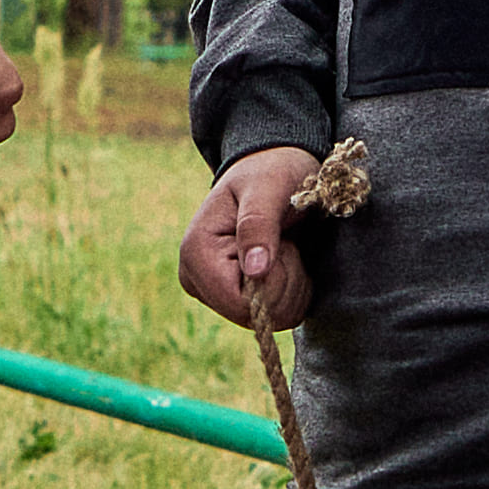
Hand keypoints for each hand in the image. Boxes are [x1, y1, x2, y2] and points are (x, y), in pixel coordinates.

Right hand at [181, 146, 326, 329]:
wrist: (275, 169)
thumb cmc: (272, 171)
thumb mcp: (269, 187)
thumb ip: (259, 225)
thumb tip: (254, 271)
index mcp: (196, 252)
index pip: (238, 303)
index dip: (272, 284)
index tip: (284, 245)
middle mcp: (196, 277)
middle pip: (252, 316)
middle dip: (284, 283)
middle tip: (287, 242)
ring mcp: (213, 291)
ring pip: (267, 320)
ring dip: (291, 285)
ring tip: (286, 247)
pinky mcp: (232, 298)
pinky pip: (273, 316)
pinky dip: (292, 291)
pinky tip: (287, 261)